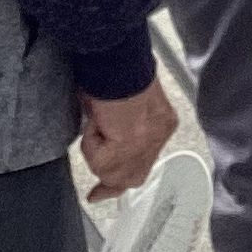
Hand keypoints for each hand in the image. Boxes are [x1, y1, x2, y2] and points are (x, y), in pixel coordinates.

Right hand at [78, 75, 177, 202]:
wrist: (116, 57)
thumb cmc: (114, 69)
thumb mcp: (118, 102)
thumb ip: (114, 126)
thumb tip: (99, 134)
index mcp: (161, 121)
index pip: (144, 161)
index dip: (122, 178)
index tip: (103, 193)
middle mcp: (159, 133)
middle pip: (133, 176)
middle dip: (111, 184)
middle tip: (96, 194)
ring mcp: (148, 140)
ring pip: (111, 171)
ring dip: (95, 151)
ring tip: (97, 122)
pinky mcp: (131, 144)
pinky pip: (99, 160)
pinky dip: (90, 143)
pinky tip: (97, 121)